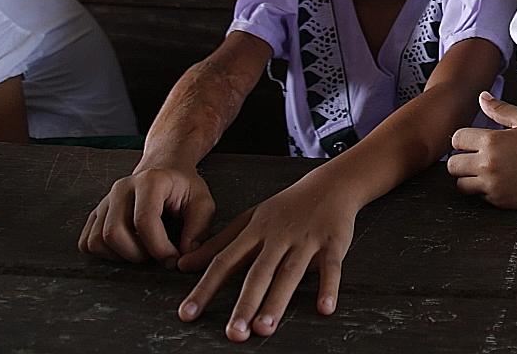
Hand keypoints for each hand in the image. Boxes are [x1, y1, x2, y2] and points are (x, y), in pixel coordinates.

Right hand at [78, 164, 216, 268]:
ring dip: (120, 256)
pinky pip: (87, 243)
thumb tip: (184, 257)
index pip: (144, 221)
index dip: (159, 248)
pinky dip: (105, 254)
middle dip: (137, 255)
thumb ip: (198, 229)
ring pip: (97, 240)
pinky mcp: (96, 213)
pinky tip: (127, 248)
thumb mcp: (203, 202)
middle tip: (157, 255)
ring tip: (143, 250)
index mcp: (150, 181)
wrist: (165, 168)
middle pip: (113, 233)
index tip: (173, 259)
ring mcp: (105, 200)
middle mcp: (122, 188)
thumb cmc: (183, 187)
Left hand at [175, 173, 356, 341]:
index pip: (225, 261)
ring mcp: (306, 240)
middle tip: (233, 333)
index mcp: (255, 231)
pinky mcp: (333, 243)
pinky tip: (324, 309)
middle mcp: (278, 236)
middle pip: (259, 272)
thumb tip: (183, 264)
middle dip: (245, 304)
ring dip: (277, 301)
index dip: (205, 287)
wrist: (331, 184)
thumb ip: (217, 243)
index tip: (188, 313)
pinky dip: (328, 287)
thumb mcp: (249, 219)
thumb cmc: (286, 207)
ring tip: (264, 329)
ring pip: (290, 273)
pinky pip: (331, 267)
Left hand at [448, 93, 516, 208]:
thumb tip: (482, 96)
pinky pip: (480, 197)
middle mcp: (488, 163)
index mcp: (491, 140)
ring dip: (469, 179)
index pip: (456, 139)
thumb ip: (500, 109)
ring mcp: (493, 184)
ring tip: (485, 173)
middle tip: (475, 160)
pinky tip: (501, 182)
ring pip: (461, 185)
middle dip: (461, 161)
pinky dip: (485, 191)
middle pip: (453, 165)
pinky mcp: (500, 201)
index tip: (472, 143)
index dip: (462, 141)